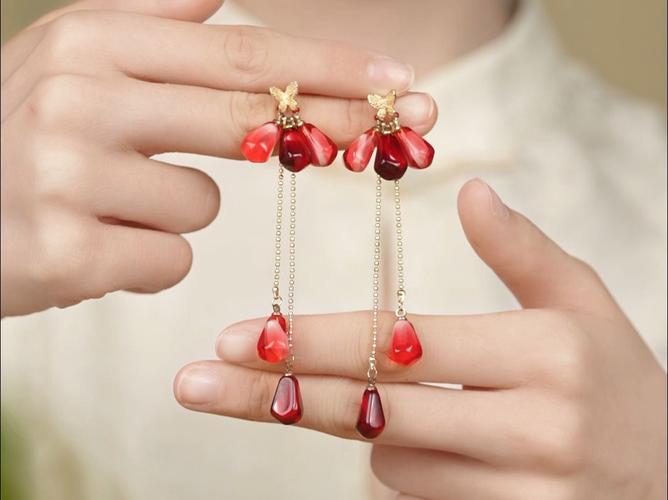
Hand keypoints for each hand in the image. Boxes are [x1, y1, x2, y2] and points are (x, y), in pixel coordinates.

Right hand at [1, 0, 434, 316]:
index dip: (329, 67)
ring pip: (202, 202)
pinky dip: (145, 260)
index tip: (399, 82)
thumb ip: (153, 24)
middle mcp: (80, 95)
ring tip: (111, 205)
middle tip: (398, 132)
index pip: (243, 53)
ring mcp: (69, 175)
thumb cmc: (19, 138)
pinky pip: (168, 261)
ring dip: (173, 210)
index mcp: (93, 41)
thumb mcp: (73, 60)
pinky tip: (93, 247)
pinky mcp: (65, 253)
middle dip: (332, 129)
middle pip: (249, 117)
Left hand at [175, 179, 666, 499]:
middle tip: (198, 384)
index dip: (313, 342)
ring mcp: (519, 492)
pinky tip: (439, 448)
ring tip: (422, 408)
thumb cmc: (619, 384)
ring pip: (389, 459)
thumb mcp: (585, 306)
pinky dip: (403, 467)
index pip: (401, 345)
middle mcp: (530, 426)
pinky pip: (413, 496)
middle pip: (371, 408)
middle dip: (279, 396)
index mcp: (543, 353)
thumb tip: (472, 192)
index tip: (238, 339)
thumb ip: (525, 252)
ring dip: (374, 429)